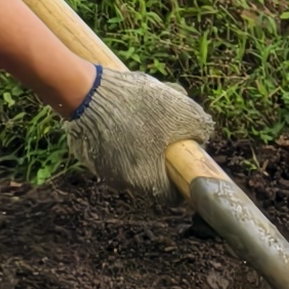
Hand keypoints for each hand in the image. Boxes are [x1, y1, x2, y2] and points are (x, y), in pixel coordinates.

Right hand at [62, 65, 217, 201]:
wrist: (87, 92)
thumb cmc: (137, 105)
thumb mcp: (181, 109)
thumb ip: (200, 126)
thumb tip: (202, 135)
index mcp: (147, 179)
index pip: (170, 197)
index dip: (181, 181)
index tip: (183, 164)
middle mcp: (122, 182)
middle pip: (148, 177)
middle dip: (158, 157)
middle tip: (162, 132)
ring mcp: (100, 169)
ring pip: (127, 163)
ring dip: (136, 145)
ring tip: (138, 116)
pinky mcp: (85, 154)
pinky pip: (108, 150)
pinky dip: (115, 137)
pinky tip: (117, 114)